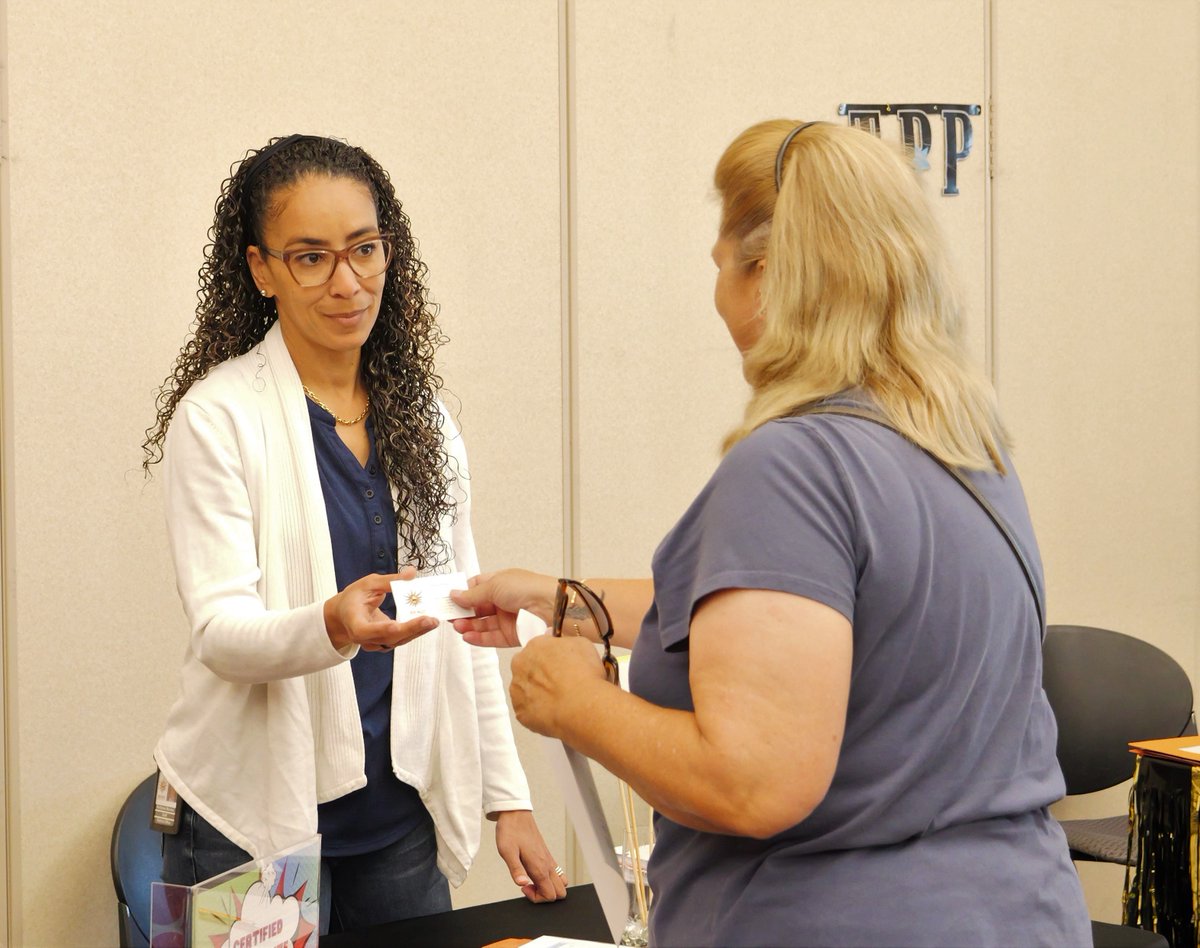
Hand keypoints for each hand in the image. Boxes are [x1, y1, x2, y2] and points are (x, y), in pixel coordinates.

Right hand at [324, 568, 438, 651]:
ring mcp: (376, 643)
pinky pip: (402, 638)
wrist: (345, 615)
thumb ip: (390, 580)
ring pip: (398, 640)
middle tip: (430, 620)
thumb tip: (411, 573)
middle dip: (410, 629)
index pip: (365, 630)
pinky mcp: (386, 642)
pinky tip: (428, 623)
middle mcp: (365, 638)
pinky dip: (415, 631)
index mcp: (354, 623)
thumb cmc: (354, 598)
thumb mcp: (368, 584)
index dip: (380, 629)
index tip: (395, 625)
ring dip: (417, 631)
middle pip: (388, 637)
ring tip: (433, 621)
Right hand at [450, 569, 557, 647]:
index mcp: (501, 583)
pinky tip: (467, 636)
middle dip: (463, 612)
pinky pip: (491, 638)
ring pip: (483, 624)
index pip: (477, 587)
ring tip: (457, 626)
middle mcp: (504, 600)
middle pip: (478, 608)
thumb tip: (455, 595)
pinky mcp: (512, 635)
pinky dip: (478, 638)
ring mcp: (508, 618)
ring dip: (468, 625)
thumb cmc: (528, 588)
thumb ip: (473, 594)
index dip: (463, 592)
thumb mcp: (494, 586)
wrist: (551, 607)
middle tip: (448, 616)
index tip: (449, 599)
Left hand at [494, 809, 566, 901]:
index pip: (550, 895)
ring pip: (561, 883)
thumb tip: (522, 884)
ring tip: (532, 881)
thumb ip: (516, 870)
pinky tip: (534, 873)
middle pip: (560, 892)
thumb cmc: (511, 831)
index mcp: (539, 866)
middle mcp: (547, 864)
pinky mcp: (547, 855)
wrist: (516, 814)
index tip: (524, 888)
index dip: (537, 898)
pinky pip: (557, 873)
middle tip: (528, 886)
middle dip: (545, 896)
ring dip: (549, 888)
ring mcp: (549, 860)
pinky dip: (549, 879)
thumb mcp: (507, 852)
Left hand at [510, 633, 607, 737]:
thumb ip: (564, 641)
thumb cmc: (583, 676)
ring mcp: (517, 689)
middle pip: (526, 667)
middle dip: (539, 674)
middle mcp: (520, 665)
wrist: (581, 706)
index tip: (557, 664)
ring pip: (524, 689)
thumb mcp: (582, 644)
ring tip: (558, 699)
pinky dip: (536, 711)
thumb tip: (559, 642)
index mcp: (534, 646)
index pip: (537, 648)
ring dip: (536, 692)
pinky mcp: (519, 711)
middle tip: (558, 682)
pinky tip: (553, 711)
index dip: (549, 657)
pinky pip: (526, 710)